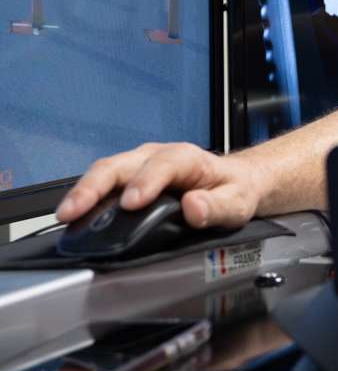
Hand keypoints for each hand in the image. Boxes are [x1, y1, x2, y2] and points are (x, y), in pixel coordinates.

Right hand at [55, 143, 264, 231]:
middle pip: (119, 165)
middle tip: (74, 210)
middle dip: (94, 186)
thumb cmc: (234, 190)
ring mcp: (139, 165)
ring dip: (83, 192)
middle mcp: (157, 156)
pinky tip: (74, 215)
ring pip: (105, 172)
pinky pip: (103, 183)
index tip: (132, 203)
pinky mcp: (128, 178)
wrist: (235, 182)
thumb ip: (218, 207)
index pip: (162, 166)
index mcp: (187, 158)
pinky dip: (87, 198)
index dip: (145, 182)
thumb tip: (194, 207)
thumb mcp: (237, 202)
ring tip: (66, 214)